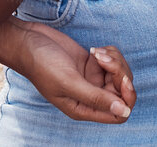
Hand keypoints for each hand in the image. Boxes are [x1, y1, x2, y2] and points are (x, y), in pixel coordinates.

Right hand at [0, 18, 134, 122]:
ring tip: (96, 52)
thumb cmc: (42, 64)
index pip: (119, 114)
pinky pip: (114, 60)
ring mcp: (92, 79)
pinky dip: (109, 53)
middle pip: (122, 91)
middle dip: (119, 71)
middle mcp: (90, 97)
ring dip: (114, 59)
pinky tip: (94, 49)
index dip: (127, 98)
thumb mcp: (69, 82)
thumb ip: (96, 98)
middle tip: (102, 58)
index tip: (122, 79)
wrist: (29, 42)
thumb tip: (124, 112)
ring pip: (120, 73)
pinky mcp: (92, 64)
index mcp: (84, 109)